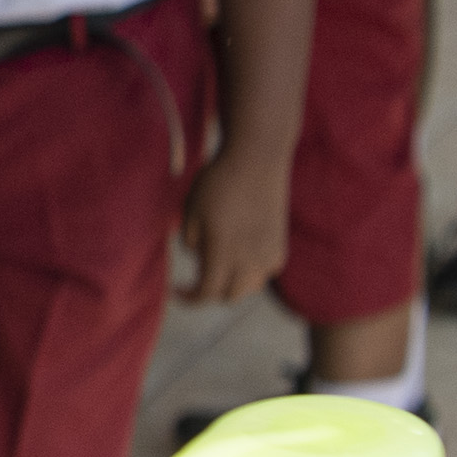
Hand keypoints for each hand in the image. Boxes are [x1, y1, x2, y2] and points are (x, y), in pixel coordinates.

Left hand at [179, 139, 289, 305]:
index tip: (176, 292)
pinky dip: (253, 272)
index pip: (206, 293)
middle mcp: (250, 260)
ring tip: (220, 266)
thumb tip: (199, 255)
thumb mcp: (191, 211)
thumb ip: (191, 241)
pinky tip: (242, 256)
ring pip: (250, 287)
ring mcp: (269, 253)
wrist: (257, 157)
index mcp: (224, 254)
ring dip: (233, 284)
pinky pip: (265, 271)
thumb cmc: (218, 181)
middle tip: (197, 278)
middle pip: (228, 295)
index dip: (189, 298)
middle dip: (210, 292)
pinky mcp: (280, 244)